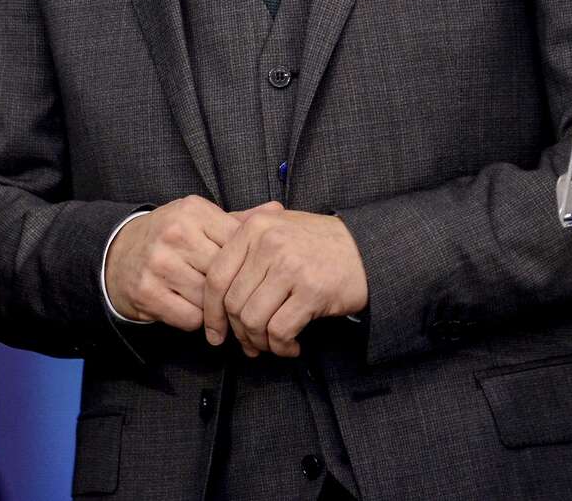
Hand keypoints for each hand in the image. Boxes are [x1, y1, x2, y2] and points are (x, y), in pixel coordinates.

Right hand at [102, 195, 244, 330]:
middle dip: (231, 290)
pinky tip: (186, 307)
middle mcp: (175, 234)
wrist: (117, 255)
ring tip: (208, 302)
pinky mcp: (147, 292)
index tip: (249, 276)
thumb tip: (278, 210)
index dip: (247, 265)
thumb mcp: (198, 221)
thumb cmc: (169, 239)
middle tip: (234, 298)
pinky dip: (194, 320)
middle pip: (225, 274)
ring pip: (210, 299)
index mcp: (193, 211)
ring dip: (213, 308)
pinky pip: (190, 318)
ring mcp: (159, 263)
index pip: (238, 244)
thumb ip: (237, 220)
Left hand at [200, 204, 367, 357]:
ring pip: (253, 320)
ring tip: (272, 345)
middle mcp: (268, 244)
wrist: (366, 250)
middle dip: (238, 332)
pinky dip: (281, 346)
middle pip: (233, 303)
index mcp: (254, 228)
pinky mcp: (312, 291)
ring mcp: (290, 266)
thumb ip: (242, 235)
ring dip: (260, 342)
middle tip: (250, 344)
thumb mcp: (276, 225)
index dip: (211, 311)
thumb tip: (204, 259)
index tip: (214, 332)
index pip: (216, 276)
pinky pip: (280, 330)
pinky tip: (291, 346)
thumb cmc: (316, 243)